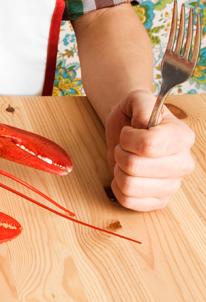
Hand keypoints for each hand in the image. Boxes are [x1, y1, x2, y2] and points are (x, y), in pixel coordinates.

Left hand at [105, 90, 194, 210]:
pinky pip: (128, 201)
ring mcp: (172, 185)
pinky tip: (125, 175)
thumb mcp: (137, 99)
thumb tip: (144, 123)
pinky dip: (118, 187)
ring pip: (129, 186)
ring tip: (125, 159)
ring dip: (118, 169)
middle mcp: (183, 163)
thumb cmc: (134, 115)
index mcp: (182, 137)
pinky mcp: (159, 200)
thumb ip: (143, 104)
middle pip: (135, 167)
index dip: (128, 138)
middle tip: (124, 146)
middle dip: (120, 153)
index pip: (149, 145)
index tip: (128, 131)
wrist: (127, 129)